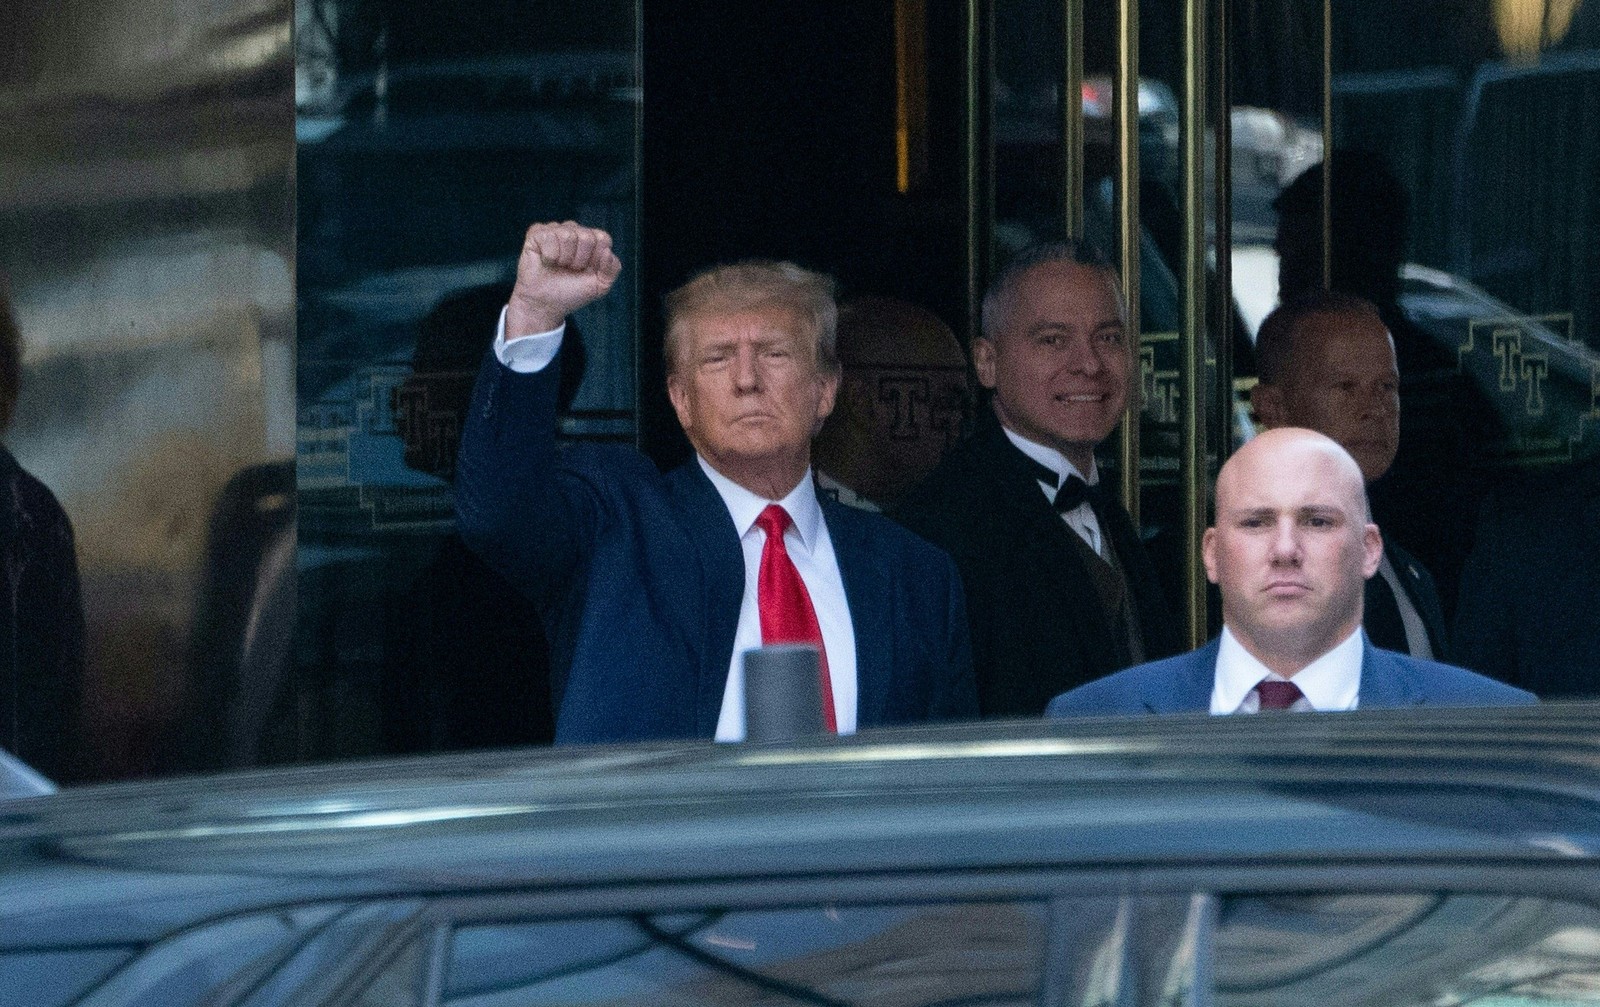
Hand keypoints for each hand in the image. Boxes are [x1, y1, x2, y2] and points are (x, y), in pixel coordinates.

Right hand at [506, 221, 622, 335]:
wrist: (545, 304)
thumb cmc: (571, 292)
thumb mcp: (600, 286)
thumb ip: (613, 269)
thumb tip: (607, 251)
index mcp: (592, 240)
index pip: (603, 238)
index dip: (596, 258)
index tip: (586, 271)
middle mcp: (574, 231)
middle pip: (586, 237)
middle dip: (579, 260)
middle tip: (570, 270)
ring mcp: (555, 230)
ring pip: (567, 235)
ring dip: (564, 258)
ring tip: (557, 266)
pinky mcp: (537, 233)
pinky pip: (548, 236)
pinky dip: (549, 255)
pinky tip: (546, 261)